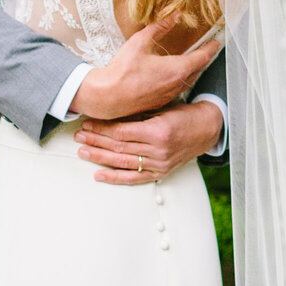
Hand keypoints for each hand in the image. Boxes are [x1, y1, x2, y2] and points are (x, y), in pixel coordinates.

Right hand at [71, 18, 221, 122]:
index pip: (202, 57)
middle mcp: (177, 84)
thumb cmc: (123, 71)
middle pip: (197, 70)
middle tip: (207, 52)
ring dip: (192, 71)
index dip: (210, 49)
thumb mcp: (140, 42)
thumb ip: (159, 27)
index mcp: (177, 69)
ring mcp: (169, 95)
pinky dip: (180, 81)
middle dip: (203, 60)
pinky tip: (173, 77)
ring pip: (187, 81)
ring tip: (193, 63)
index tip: (216, 43)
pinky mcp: (160, 102)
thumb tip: (174, 15)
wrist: (108, 97)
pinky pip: (176, 90)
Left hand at [74, 99, 223, 183]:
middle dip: (95, 140)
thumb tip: (110, 113)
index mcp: (158, 131)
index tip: (87, 122)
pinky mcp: (160, 173)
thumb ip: (138, 114)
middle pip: (119, 147)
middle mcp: (158, 150)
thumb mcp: (162, 108)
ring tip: (82, 152)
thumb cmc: (184, 115)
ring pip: (122, 162)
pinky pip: (134, 178)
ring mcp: (159, 164)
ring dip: (99, 157)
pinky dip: (115, 177)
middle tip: (78, 136)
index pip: (121, 132)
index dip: (101, 127)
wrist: (207, 129)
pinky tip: (99, 174)